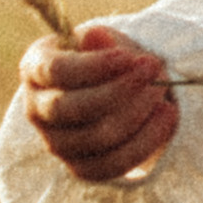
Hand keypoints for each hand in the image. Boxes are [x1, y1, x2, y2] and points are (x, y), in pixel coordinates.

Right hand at [20, 24, 177, 184]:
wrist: (117, 85)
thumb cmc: (106, 57)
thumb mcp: (104, 41)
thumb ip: (100, 41)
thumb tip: (95, 36)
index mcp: (35, 68)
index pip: (57, 71)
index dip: (93, 66)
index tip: (128, 57)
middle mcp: (36, 109)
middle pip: (72, 108)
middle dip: (119, 89)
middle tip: (154, 68)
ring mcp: (55, 142)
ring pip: (96, 138)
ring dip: (138, 113)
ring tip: (161, 90)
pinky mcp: (79, 167)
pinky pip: (112, 164)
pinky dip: (145, 141)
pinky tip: (166, 115)